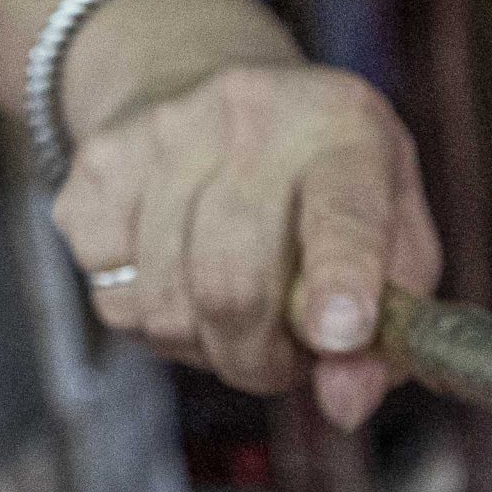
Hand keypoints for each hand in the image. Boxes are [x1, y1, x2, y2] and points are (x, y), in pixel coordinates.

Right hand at [53, 62, 438, 429]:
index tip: (336, 336)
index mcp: (347, 135)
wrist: (207, 87)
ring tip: (240, 318)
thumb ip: (387, 339)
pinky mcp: (97, 161)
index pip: (343, 217)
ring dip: (206, 346)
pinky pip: (111, 293)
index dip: (339, 284)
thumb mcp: (395, 252)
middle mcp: (251, 117)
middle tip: (283, 359)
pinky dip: (149, 320)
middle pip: (232, 283)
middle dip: (259, 359)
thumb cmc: (326, 196)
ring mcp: (163, 131)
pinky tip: (182, 283)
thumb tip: (344, 404)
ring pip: (163, 303)